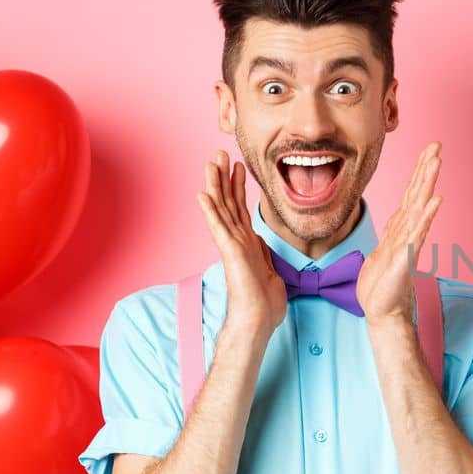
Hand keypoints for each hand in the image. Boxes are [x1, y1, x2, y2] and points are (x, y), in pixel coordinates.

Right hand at [197, 149, 287, 334]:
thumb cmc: (265, 303)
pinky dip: (210, 210)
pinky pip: (218, 227)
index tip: (238, 166)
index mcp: (247, 243)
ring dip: (215, 184)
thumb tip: (261, 243)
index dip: (238, 186)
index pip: (240, 208)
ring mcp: (232, 245)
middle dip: (224, 177)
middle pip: (227, 202)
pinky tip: (202, 193)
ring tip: (211, 163)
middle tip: (220, 154)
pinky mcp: (230, 252)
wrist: (259, 319)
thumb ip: (263, 254)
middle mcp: (237, 240)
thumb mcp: (270, 270)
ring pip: (221, 208)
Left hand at [357, 141, 442, 325]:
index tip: (431, 148)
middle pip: (419, 193)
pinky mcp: (406, 259)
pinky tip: (436, 201)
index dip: (421, 169)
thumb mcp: (383, 250)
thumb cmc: (381, 284)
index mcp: (401, 228)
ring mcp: (409, 243)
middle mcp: (408, 231)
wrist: (382, 311)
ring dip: (428, 182)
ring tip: (437, 161)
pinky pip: (417, 234)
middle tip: (438, 144)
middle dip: (428, 167)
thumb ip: (395, 231)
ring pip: (420, 207)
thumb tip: (403, 214)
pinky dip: (427, 217)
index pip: (413, 192)